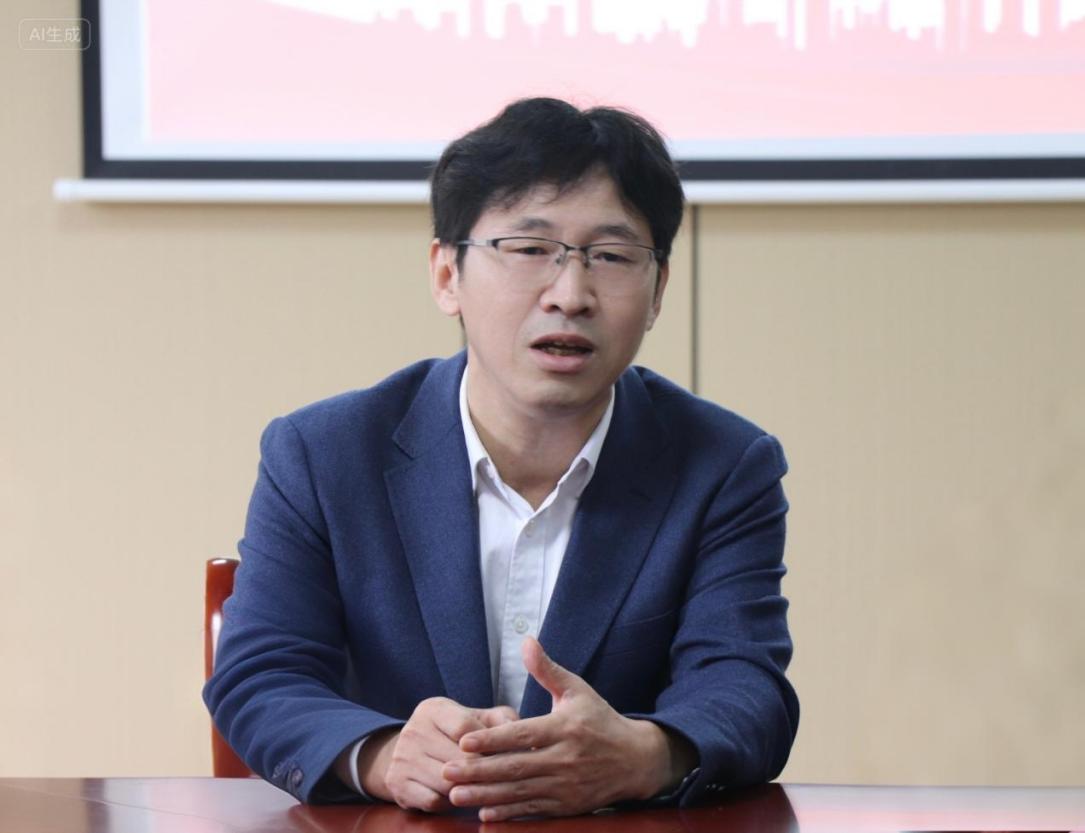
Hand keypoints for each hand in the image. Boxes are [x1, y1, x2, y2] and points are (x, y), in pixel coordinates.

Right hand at [361, 697, 517, 812]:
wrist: (411, 753)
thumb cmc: (455, 734)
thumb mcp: (476, 718)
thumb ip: (501, 719)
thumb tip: (521, 731)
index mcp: (433, 709)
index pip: (465, 728)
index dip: (488, 744)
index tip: (506, 754)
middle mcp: (412, 730)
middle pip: (458, 759)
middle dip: (485, 771)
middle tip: (504, 779)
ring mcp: (402, 758)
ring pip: (447, 783)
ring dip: (469, 789)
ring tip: (485, 788)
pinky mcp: (396, 783)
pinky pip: (433, 801)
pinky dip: (450, 803)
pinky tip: (460, 796)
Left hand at [443, 637, 695, 820]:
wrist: (636, 760)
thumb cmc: (599, 720)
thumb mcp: (577, 690)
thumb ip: (547, 670)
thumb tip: (526, 641)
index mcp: (565, 728)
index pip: (522, 735)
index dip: (492, 739)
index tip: (463, 742)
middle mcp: (565, 759)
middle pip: (515, 767)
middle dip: (479, 771)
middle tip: (446, 772)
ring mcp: (567, 786)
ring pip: (520, 792)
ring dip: (486, 795)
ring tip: (455, 795)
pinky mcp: (568, 805)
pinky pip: (533, 811)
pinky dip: (509, 813)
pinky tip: (485, 813)